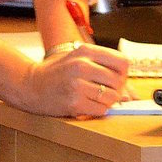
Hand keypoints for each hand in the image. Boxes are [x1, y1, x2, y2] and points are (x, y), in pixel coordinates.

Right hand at [13, 45, 130, 117]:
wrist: (30, 85)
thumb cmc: (57, 73)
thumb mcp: (79, 61)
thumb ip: (105, 71)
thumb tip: (131, 95)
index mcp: (86, 51)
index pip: (123, 62)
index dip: (123, 74)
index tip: (115, 79)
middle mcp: (82, 65)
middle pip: (119, 81)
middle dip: (116, 90)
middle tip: (104, 91)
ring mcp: (77, 84)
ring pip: (112, 97)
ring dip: (107, 102)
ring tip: (94, 98)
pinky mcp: (73, 102)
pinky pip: (101, 110)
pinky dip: (98, 110)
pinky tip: (88, 105)